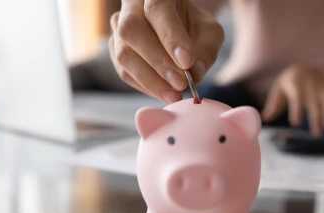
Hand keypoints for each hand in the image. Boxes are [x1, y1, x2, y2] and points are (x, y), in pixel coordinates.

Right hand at [108, 0, 223, 102]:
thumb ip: (206, 49)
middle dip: (157, 62)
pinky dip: (144, 86)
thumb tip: (196, 73)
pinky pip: (123, 71)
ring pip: (123, 53)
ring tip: (174, 94)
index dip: (170, 36)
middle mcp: (131, 6)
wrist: (176, 27)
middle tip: (180, 84)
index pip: (157, 9)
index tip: (187, 62)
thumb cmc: (193, 26)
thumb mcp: (209, 32)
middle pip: (131, 30)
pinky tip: (163, 92)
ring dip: (149, 79)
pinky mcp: (115, 49)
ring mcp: (118, 27)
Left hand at [261, 65, 323, 136]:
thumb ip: (273, 105)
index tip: (296, 124)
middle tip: (316, 134)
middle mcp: (310, 85)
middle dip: (316, 118)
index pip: (296, 98)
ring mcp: (321, 87)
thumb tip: (264, 118)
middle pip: (314, 103)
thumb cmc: (288, 83)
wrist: (305, 68)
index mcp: (295, 84)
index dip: (297, 110)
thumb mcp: (278, 90)